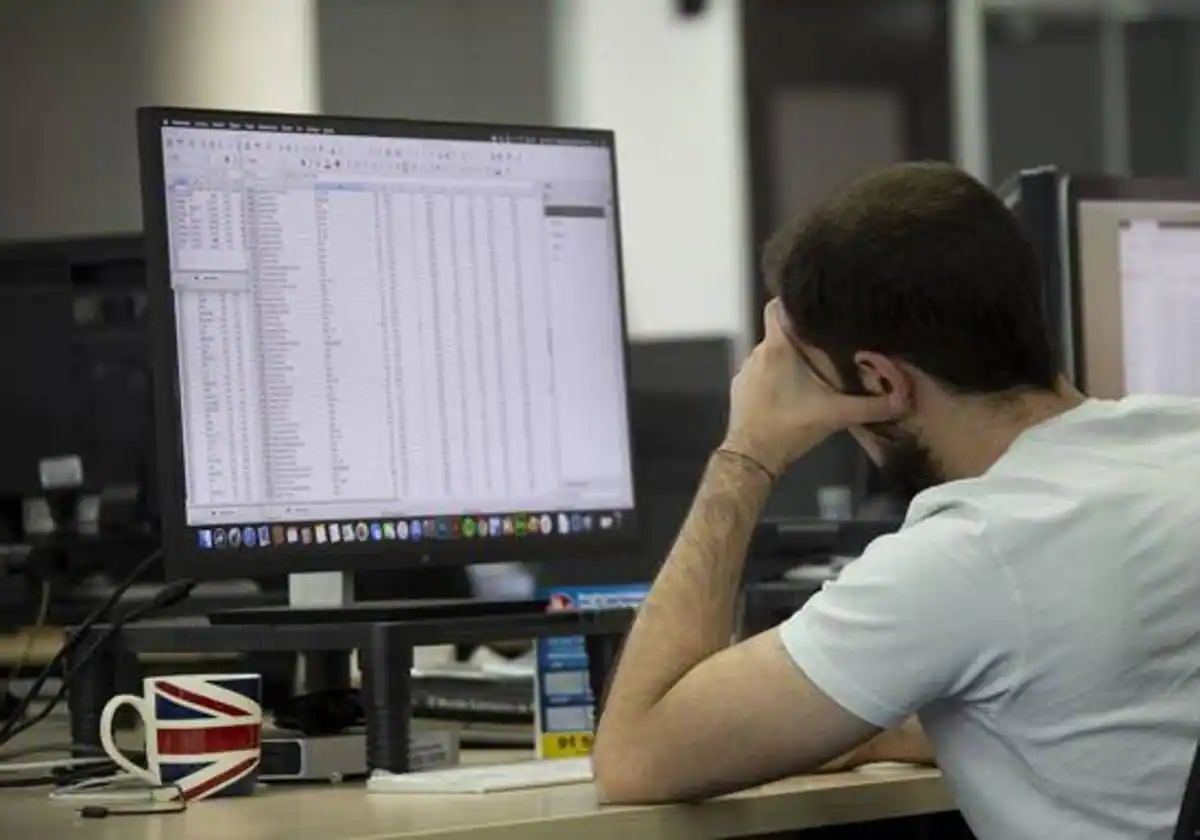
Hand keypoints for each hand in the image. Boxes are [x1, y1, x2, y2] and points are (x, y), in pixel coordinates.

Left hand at [722, 300, 897, 475]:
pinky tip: (791, 391)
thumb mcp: (835, 415)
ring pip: (770, 354)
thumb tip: (903, 401)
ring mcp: (745, 372)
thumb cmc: (789, 428)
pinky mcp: (740, 389)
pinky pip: (759, 373)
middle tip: (826, 346)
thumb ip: (871, 406)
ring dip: (788, 360)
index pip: (776, 307)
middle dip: (801, 338)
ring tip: (811, 371)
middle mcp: (756, 353)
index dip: (792, 302)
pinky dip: (774, 377)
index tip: (812, 308)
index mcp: (777, 348)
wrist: (751, 458)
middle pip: (780, 333)